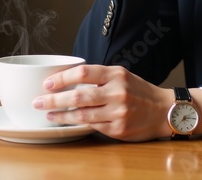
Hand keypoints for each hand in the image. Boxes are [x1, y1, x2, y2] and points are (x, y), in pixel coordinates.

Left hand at [33, 64, 172, 141]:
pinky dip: (76, 124)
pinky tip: (66, 122)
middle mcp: (117, 92)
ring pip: (82, 114)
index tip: (47, 83)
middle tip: (38, 101)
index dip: (62, 78)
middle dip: (53, 99)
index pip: (83, 72)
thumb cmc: (139, 91)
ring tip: (48, 115)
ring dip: (61, 115)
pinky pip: (92, 126)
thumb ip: (99, 77)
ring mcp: (118, 112)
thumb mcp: (122, 76)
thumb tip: (68, 80)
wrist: (163, 110)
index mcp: (116, 74)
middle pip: (78, 95)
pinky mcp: (118, 129)